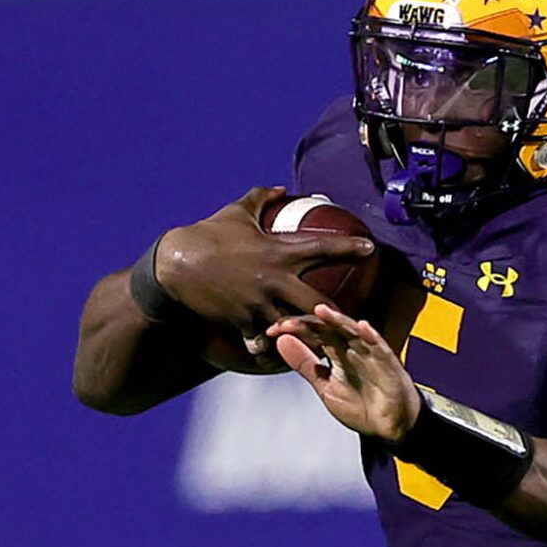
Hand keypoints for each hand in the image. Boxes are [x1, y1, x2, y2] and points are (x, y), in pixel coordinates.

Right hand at [153, 188, 378, 348]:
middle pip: (318, 303)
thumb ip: (260, 199)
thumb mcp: (235, 213)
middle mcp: (274, 279)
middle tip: (358, 325)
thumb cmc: (207, 235)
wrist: (174, 263)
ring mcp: (259, 303)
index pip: (323, 248)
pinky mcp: (243, 321)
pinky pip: (264, 343)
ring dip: (309, 340)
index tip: (372, 249)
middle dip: (339, 315)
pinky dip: (272, 352)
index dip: (349, 248)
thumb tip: (279, 187)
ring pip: (294, 328)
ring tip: (327, 352)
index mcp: (279, 252)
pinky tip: (280, 360)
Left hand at [267, 305, 416, 441]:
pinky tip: (362, 327)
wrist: (390, 428)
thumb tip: (281, 341)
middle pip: (329, 328)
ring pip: (353, 332)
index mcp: (336, 352)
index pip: (313, 333)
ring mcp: (371, 355)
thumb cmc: (362, 406)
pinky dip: (372, 337)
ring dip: (339, 321)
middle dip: (308, 324)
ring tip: (322, 311)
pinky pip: (381, 348)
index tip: (272, 331)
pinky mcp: (389, 365)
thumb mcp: (325, 387)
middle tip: (286, 323)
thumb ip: (305, 365)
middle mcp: (352, 349)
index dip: (293, 329)